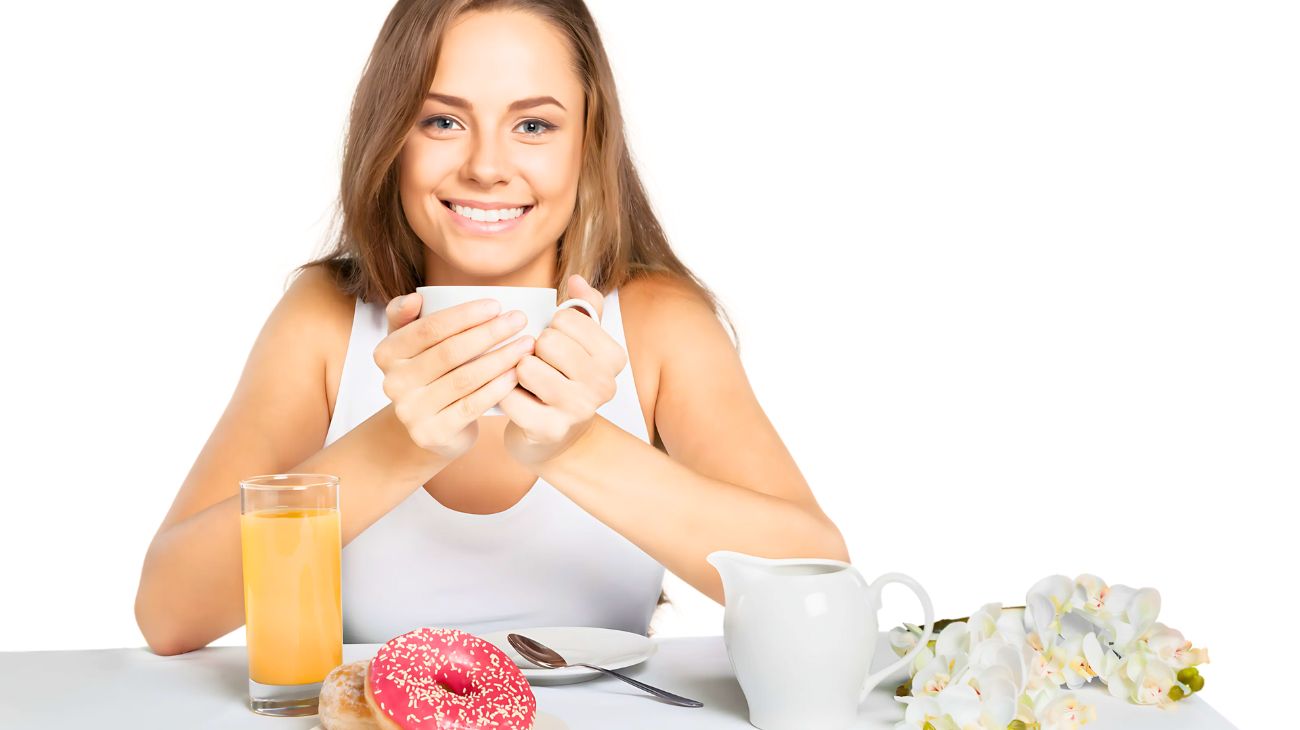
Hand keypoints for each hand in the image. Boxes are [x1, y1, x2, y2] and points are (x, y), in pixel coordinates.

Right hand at [373, 292, 535, 460]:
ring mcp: (411, 411)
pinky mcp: (432, 433)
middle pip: (450, 352)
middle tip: (519, 320)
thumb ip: (405, 315)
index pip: (429, 328)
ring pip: (464, 378)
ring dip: (500, 358)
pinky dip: (497, 388)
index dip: (465, 315)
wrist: (429, 427)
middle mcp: (393, 383)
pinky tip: (516, 374)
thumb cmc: (428, 374)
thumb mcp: (410, 343)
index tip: (496, 305)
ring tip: (525, 344)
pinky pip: (471, 406)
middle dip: (489, 333)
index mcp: (386, 353)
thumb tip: (416, 297)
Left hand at [500, 275, 626, 465]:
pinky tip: (516, 399)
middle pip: (547, 341)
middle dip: (533, 349)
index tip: (557, 347)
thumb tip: (576, 280)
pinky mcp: (549, 430)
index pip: (566, 318)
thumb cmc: (565, 378)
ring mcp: (578, 410)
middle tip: (540, 365)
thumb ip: (583, 308)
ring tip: (527, 382)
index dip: (551, 328)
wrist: (557, 435)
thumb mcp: (580, 342)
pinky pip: (508, 395)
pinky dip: (504, 394)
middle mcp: (604, 385)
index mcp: (614, 357)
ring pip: (525, 366)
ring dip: (517, 371)